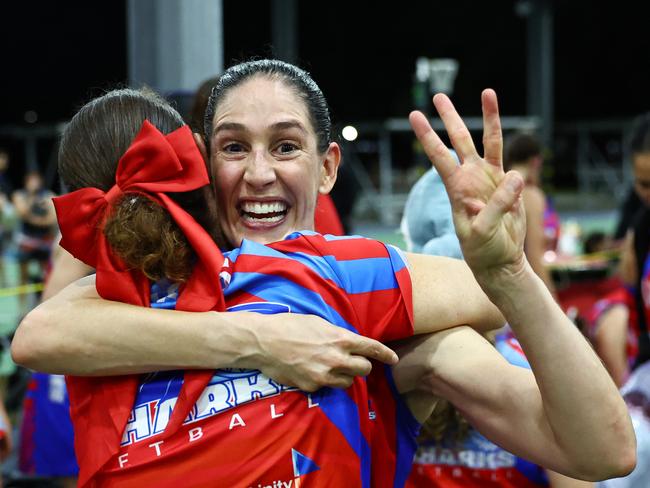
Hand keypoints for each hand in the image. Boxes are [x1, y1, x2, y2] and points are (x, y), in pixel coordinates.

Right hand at [253, 314, 398, 391]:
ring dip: (344, 375)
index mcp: (340, 339)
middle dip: (361, 366)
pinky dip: (324, 381)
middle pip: (365, 370)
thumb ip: (337, 334)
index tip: (394, 359)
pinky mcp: (312, 387)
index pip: (372, 348)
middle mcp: (336, 359)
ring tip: (329, 366)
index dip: (386, 354)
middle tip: (352, 361)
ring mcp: (324, 376)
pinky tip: (310, 370)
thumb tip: (347, 342)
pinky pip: (326, 387)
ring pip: (348, 382)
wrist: (263, 342)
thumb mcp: (318, 323)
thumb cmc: (289, 326)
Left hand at [409, 89, 526, 279]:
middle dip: (449, 117)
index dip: (428, 136)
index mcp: (456, 188)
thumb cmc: (483, 250)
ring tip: (487, 91)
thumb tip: (515, 177)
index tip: (414, 116)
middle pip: (459, 140)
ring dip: (487, 117)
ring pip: (487, 141)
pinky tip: (513, 158)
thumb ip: (498, 206)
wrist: (499, 260)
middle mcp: (470, 178)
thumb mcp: (484, 232)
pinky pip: (509, 158)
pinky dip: (511, 147)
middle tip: (438, 95)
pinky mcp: (507, 184)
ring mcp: (489, 178)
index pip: (438, 157)